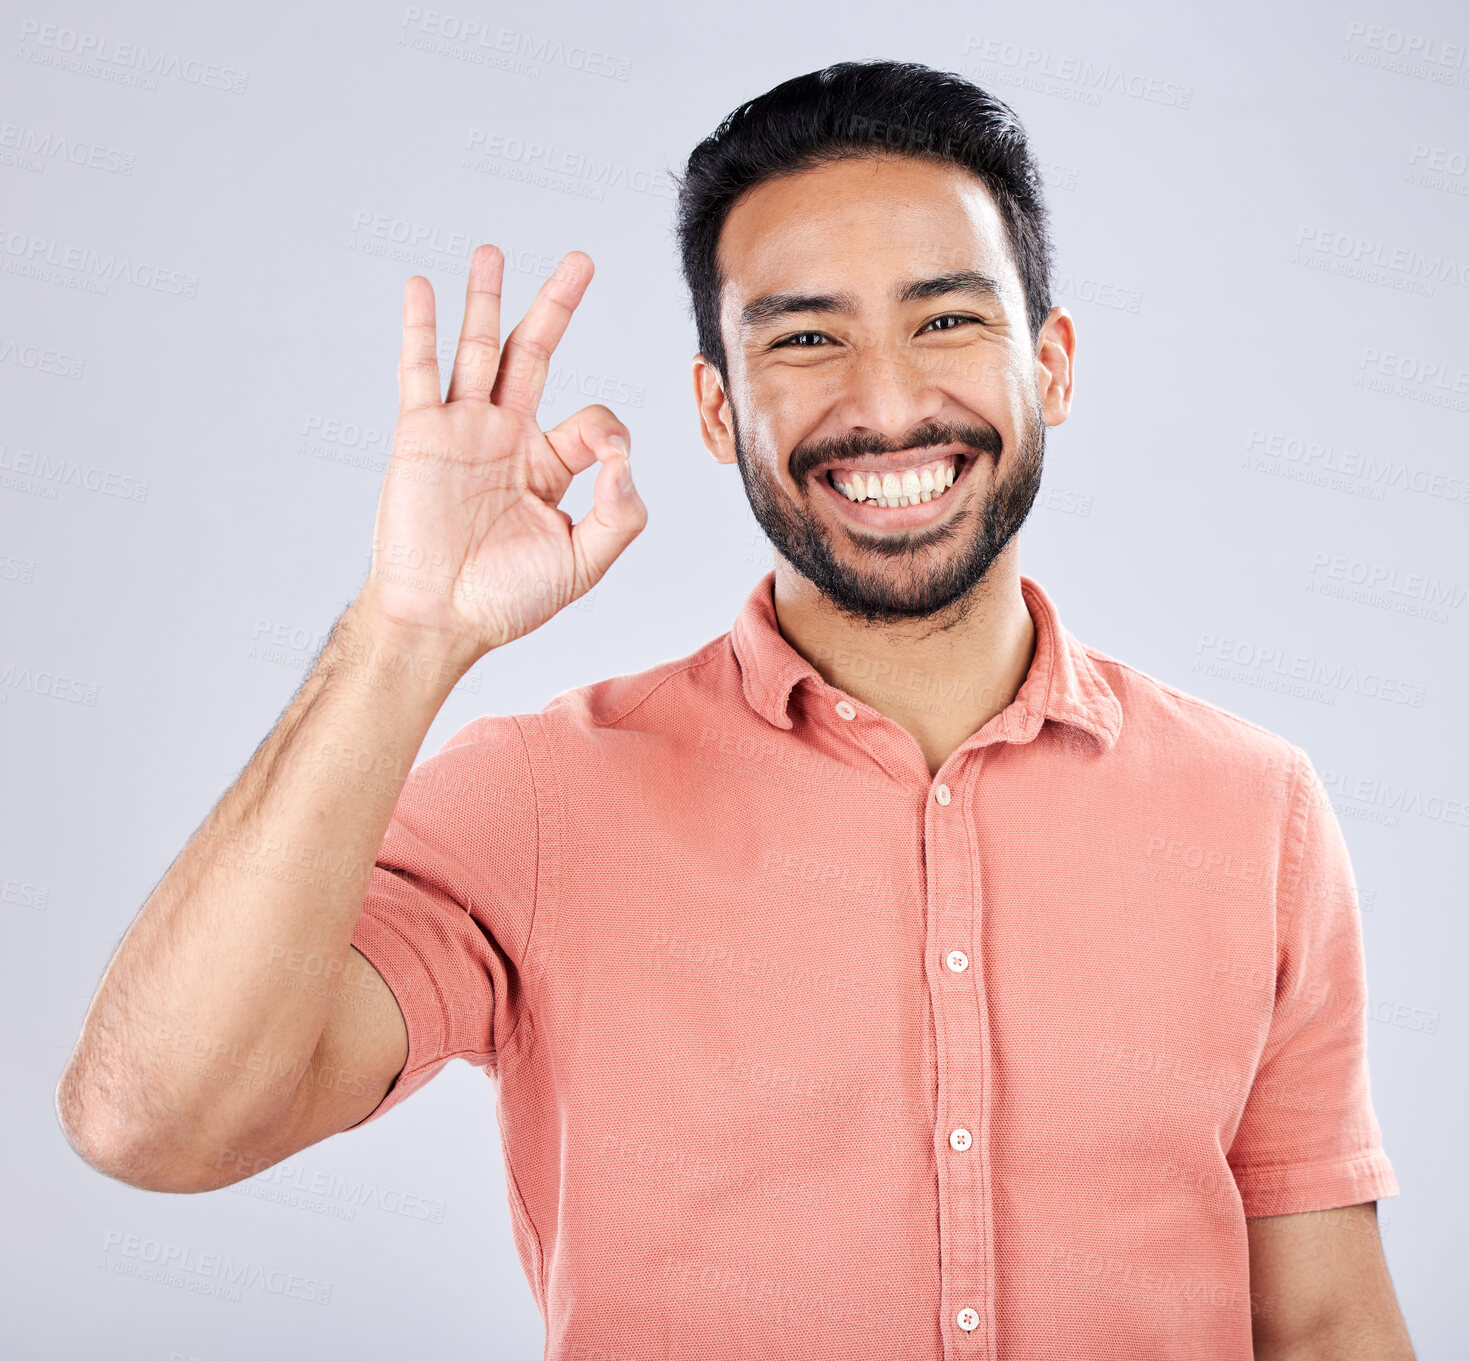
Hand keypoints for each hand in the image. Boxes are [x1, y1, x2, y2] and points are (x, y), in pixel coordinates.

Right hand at [357, 244, 645, 663]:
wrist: (441, 619)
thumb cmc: (509, 599)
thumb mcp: (585, 562)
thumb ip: (619, 514)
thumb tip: (625, 460)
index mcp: (549, 466)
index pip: (592, 422)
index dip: (609, 432)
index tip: (608, 461)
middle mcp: (508, 438)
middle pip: (534, 355)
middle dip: (556, 307)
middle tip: (580, 260)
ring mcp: (463, 431)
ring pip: (479, 351)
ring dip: (485, 300)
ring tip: (492, 251)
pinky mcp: (421, 436)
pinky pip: (420, 373)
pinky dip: (421, 330)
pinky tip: (422, 289)